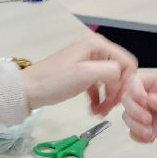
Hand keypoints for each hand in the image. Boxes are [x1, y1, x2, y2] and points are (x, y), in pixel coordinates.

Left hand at [19, 33, 137, 114]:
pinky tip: (94, 110)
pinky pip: (99, 86)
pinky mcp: (81, 74)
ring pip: (110, 81)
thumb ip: (111, 71)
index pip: (127, 62)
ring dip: (108, 98)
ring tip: (100, 113)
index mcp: (97, 45)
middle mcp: (95, 50)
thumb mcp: (86, 74)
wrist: (29, 90)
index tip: (118, 100)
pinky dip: (99, 98)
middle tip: (108, 109)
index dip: (126, 82)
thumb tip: (122, 77)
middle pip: (120, 72)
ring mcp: (88, 62)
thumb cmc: (55, 81)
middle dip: (117, 92)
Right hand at [121, 72, 156, 154]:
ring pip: (126, 116)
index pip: (134, 81)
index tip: (145, 101)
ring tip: (150, 133)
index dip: (135, 90)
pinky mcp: (141, 126)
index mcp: (152, 83)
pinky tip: (150, 138)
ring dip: (135, 126)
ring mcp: (141, 111)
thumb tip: (149, 100)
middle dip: (134, 111)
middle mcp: (143, 96)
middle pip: (126, 99)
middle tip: (149, 120)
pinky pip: (131, 131)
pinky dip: (138, 136)